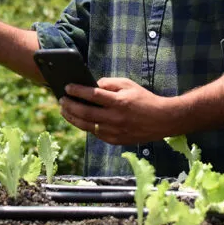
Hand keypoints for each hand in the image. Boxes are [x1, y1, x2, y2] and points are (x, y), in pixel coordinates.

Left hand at [59, 77, 175, 144]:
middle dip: (70, 106)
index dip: (78, 91)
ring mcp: (115, 131)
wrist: (162, 120)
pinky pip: (95, 133)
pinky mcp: (116, 140)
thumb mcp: (129, 85)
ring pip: (87, 126)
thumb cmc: (144, 99)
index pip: (93, 95)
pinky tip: (78, 120)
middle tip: (61, 100)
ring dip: (73, 118)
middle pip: (85, 112)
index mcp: (119, 102)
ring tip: (64, 111)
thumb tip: (93, 85)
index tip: (67, 87)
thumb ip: (110, 83)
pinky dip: (85, 126)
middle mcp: (115, 118)